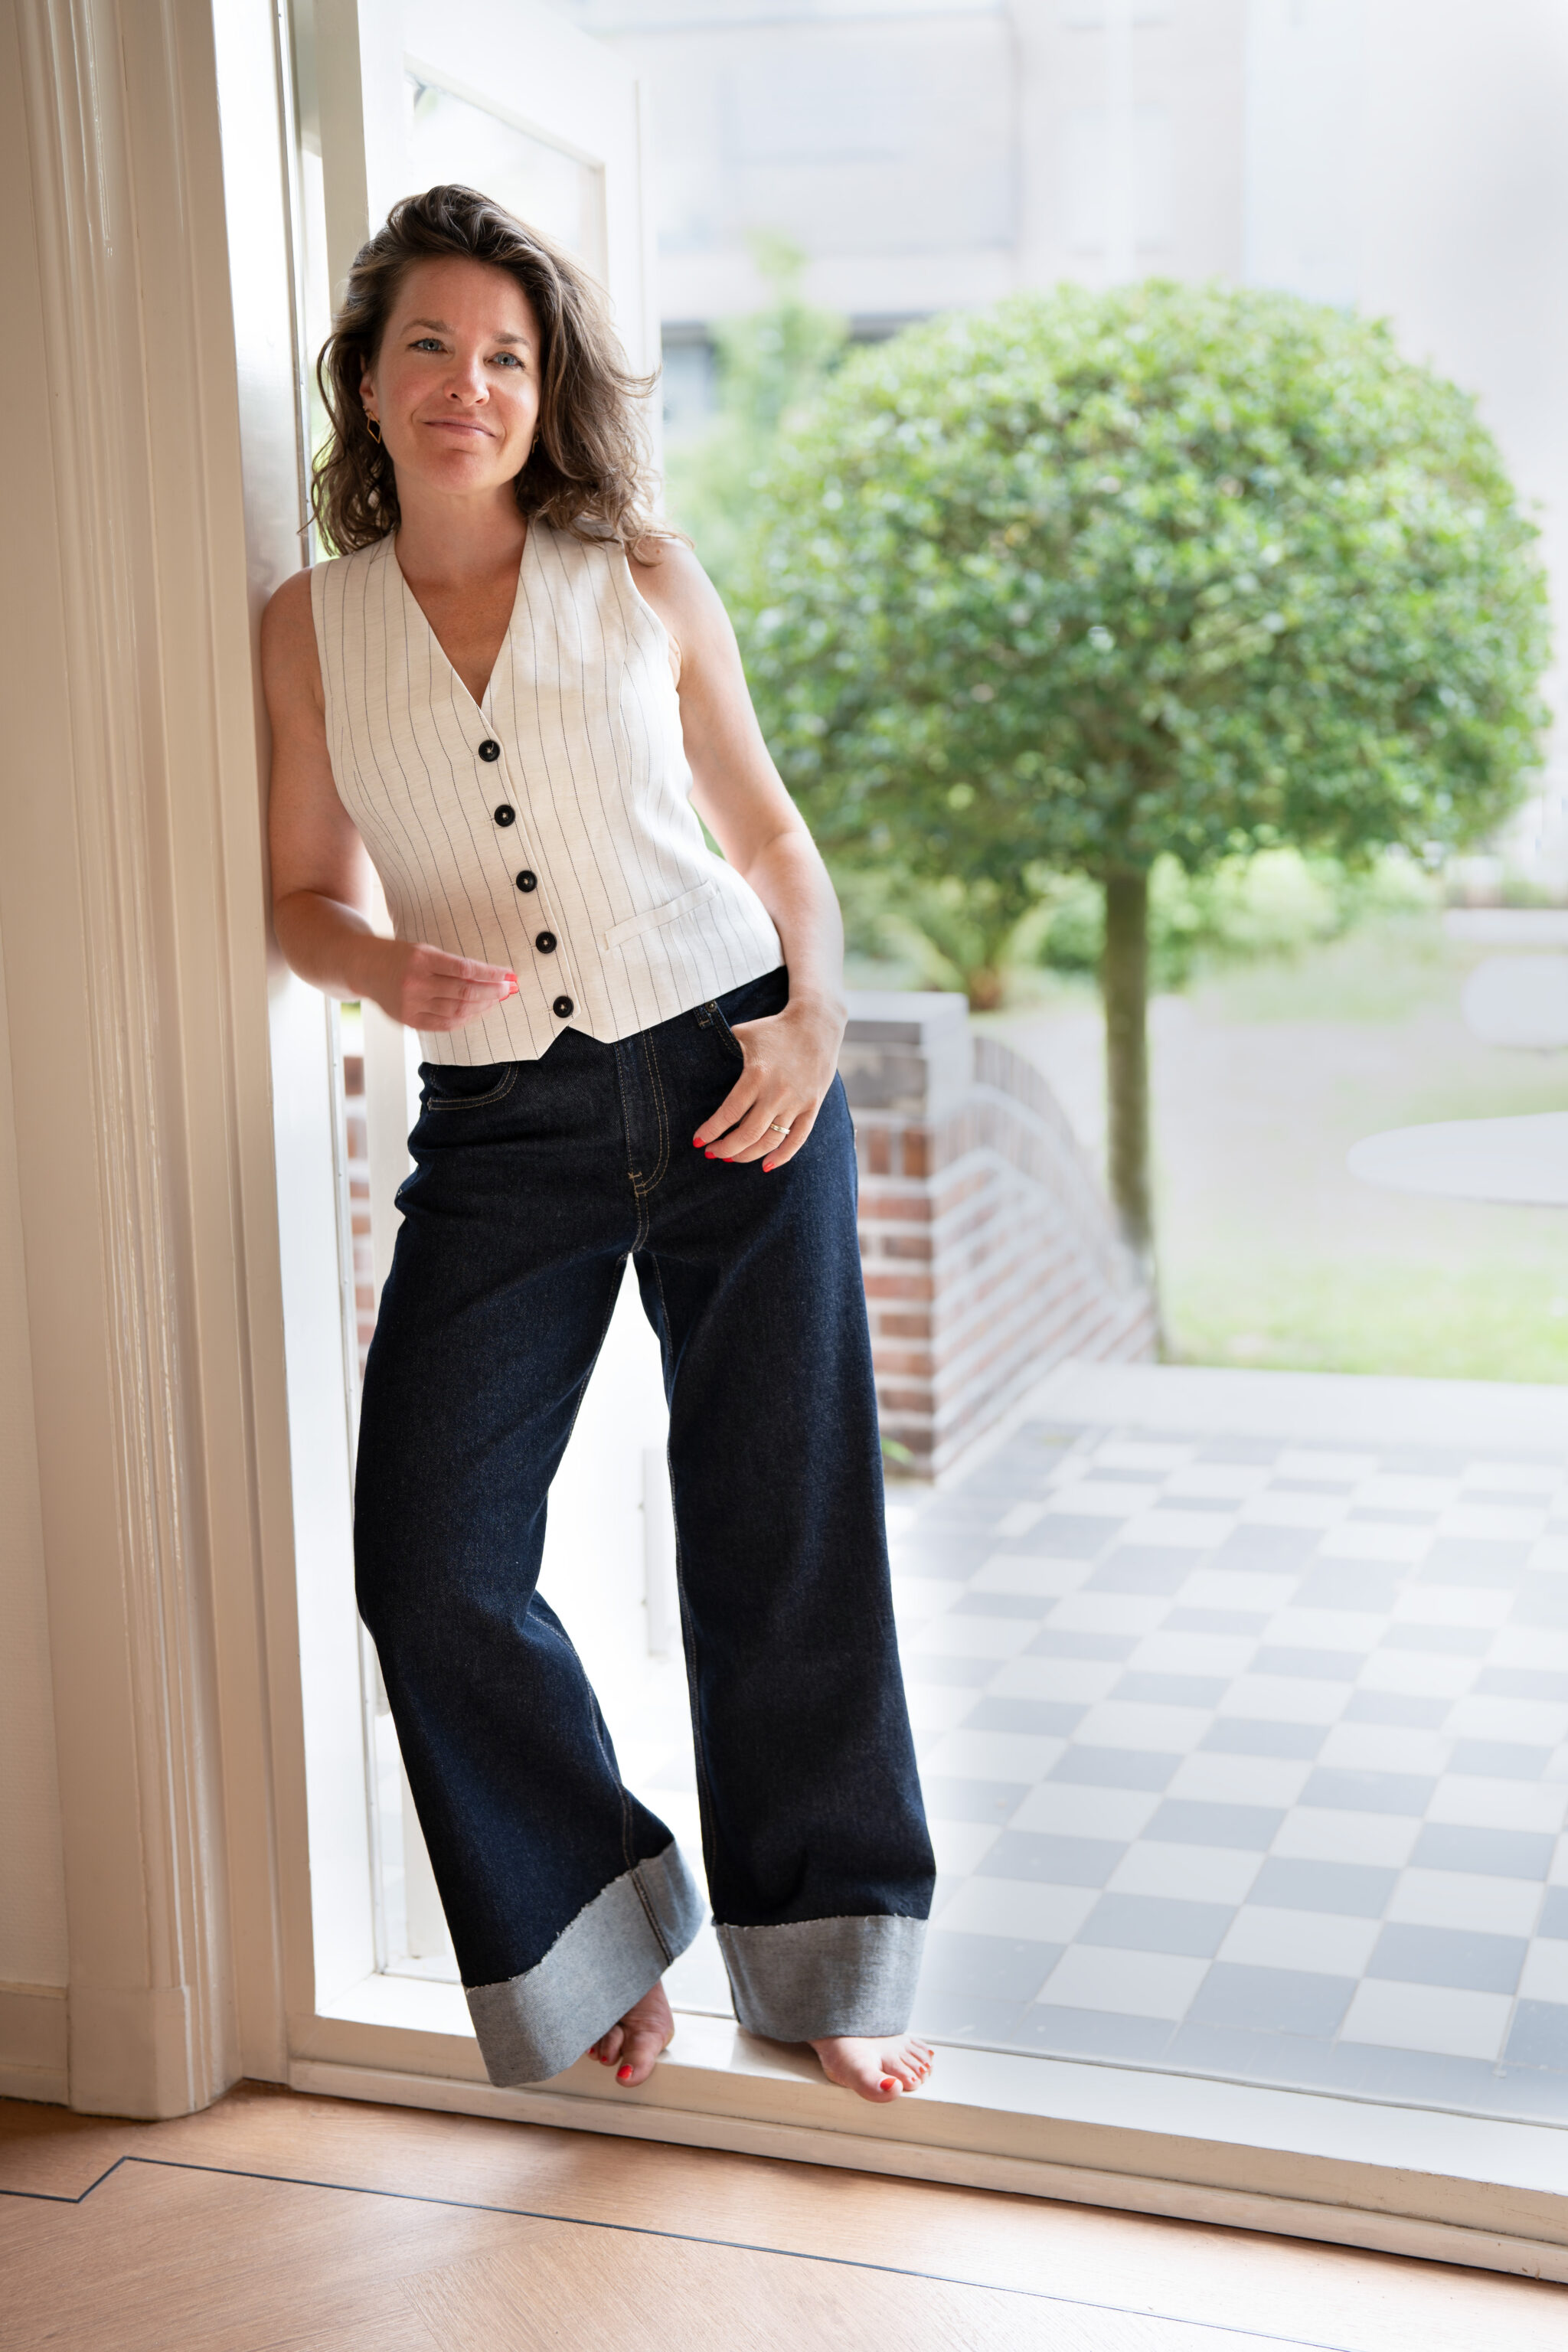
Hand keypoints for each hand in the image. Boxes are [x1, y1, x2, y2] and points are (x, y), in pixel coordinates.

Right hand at [364, 938, 518, 1031]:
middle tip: (508, 989)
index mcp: (421, 959)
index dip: (491, 975)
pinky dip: (464, 1020)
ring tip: (495, 1000)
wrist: (365, 968)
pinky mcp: (409, 1020)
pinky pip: (444, 1025)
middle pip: (464, 993)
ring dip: (482, 1007)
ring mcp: (411, 1004)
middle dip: (492, 992)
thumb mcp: (425, 950)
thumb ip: (454, 965)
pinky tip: (477, 1012)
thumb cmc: (400, 956)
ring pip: (457, 1012)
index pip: (465, 970)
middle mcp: (415, 983)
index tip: (509, 975)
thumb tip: (491, 978)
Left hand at [694, 993, 844, 1170]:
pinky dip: (782, 1156)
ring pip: (770, 1141)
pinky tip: (766, 1165)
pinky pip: (798, 1138)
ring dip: (748, 1155)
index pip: (730, 1113)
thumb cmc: (774, 1028)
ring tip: (732, 1159)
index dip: (711, 1131)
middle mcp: (777, 1092)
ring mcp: (797, 1102)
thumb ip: (723, 1051)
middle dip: (726, 1149)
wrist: (817, 1023)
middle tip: (712, 1153)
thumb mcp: (743, 1033)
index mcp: (756, 1075)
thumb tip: (699, 1064)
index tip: (698, 1142)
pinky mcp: (812, 1106)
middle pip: (748, 1134)